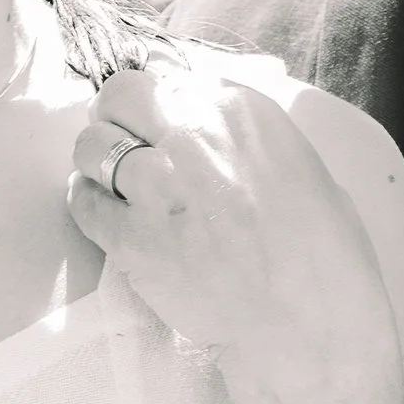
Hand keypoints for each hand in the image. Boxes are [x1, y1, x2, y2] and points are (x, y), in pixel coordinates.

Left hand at [68, 63, 398, 403]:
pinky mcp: (133, 240)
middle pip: (120, 94)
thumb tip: (212, 130)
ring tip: (110, 181)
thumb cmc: (321, 255)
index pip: (170, 76)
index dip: (159, 103)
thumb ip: (248, 138)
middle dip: (117, 114)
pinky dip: (86, 204)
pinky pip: (82, 203)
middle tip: (124, 142)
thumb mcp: (303, 167)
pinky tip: (103, 213)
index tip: (158, 124)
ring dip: (97, 160)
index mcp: (241, 111)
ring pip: (91, 145)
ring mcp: (159, 188)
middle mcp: (194, 136)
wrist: (308, 327)